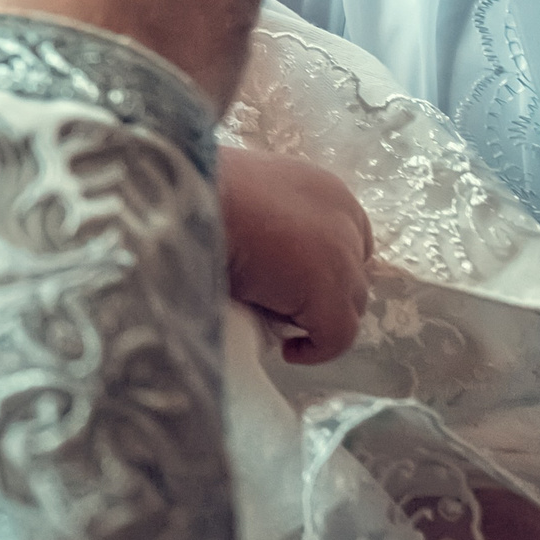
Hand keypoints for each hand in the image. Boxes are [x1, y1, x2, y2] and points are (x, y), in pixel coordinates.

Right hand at [219, 147, 373, 363]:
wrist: (186, 200)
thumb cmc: (199, 193)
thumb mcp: (246, 195)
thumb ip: (269, 218)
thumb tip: (263, 251)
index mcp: (324, 189)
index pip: (347, 238)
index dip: (323, 264)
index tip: (294, 280)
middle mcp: (344, 219)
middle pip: (353, 273)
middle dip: (324, 293)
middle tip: (283, 304)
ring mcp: (343, 257)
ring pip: (348, 305)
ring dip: (315, 315)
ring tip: (277, 321)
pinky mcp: (329, 293)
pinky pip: (337, 337)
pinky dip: (316, 349)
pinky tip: (288, 350)